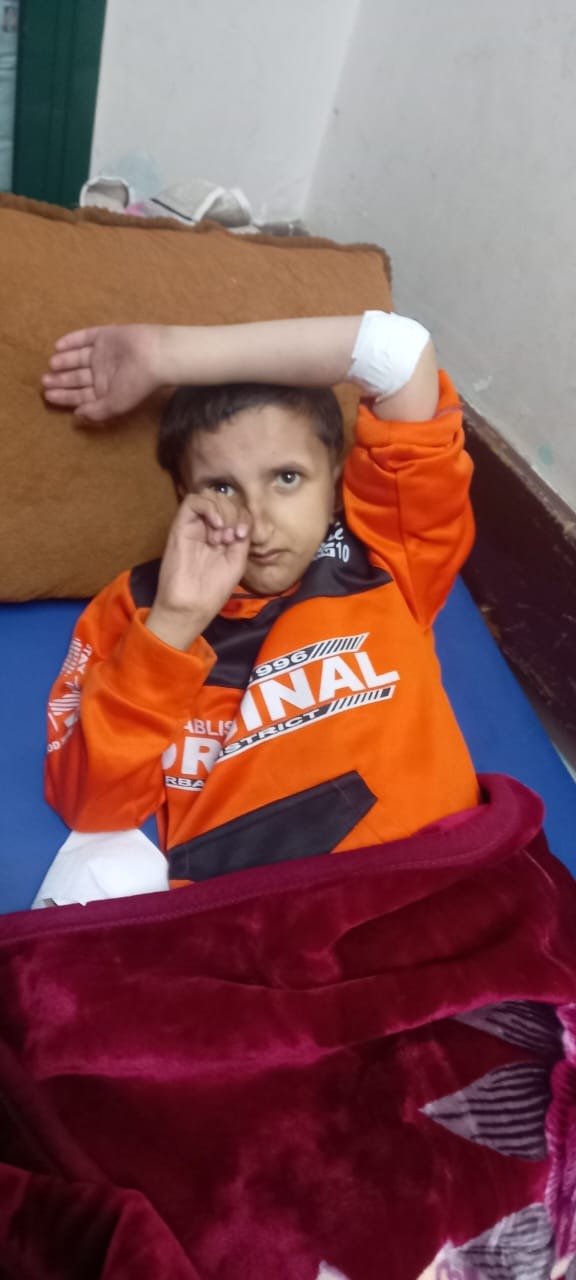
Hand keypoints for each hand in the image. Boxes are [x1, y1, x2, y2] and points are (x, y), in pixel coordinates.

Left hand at [42, 324, 164, 422]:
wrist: (154, 355)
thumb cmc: (137, 383)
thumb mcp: (115, 404)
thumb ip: (96, 412)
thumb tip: (76, 416)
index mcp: (107, 391)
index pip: (81, 395)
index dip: (64, 396)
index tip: (48, 396)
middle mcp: (104, 373)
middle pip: (77, 377)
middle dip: (60, 380)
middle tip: (44, 381)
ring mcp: (104, 354)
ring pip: (78, 358)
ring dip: (64, 361)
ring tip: (52, 365)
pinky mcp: (105, 336)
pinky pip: (85, 338)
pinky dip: (71, 341)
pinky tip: (58, 346)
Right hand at [146, 494, 251, 649]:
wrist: (191, 606)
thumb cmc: (213, 589)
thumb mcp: (237, 561)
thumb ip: (242, 538)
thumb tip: (243, 521)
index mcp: (223, 535)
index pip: (236, 509)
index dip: (243, 517)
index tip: (242, 536)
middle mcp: (208, 528)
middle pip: (224, 500)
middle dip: (234, 514)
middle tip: (231, 538)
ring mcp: (193, 526)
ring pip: (209, 496)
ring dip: (222, 511)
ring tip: (222, 536)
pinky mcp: (179, 527)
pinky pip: (192, 501)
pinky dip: (208, 507)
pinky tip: (216, 525)